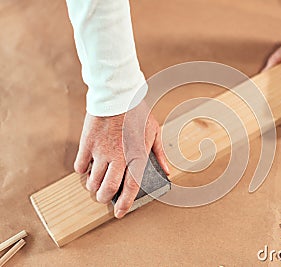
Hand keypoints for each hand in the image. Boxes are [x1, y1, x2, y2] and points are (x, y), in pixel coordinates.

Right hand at [74, 100, 169, 218]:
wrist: (117, 94)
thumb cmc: (137, 112)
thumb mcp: (154, 131)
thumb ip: (160, 154)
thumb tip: (167, 171)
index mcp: (137, 155)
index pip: (131, 187)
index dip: (124, 204)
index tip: (119, 213)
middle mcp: (118, 157)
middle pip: (107, 189)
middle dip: (104, 198)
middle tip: (104, 197)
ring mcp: (100, 151)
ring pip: (91, 181)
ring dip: (93, 187)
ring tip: (96, 184)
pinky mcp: (87, 144)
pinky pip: (80, 166)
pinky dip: (82, 172)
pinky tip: (87, 168)